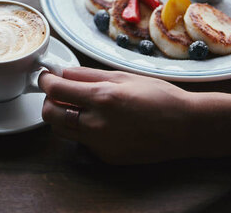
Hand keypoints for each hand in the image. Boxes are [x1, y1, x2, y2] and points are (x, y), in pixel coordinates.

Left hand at [39, 67, 194, 163]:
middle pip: (50, 114)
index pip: (55, 90)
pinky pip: (82, 141)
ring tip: (78, 105)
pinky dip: (82, 129)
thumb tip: (62, 73)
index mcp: (102, 98)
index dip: (45, 80)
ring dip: (61, 116)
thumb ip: (87, 75)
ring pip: (62, 131)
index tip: (46, 76)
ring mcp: (100, 144)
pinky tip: (100, 121)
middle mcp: (97, 124)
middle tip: (59, 91)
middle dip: (49, 100)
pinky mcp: (106, 157)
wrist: (186, 127)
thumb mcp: (123, 77)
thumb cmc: (159, 97)